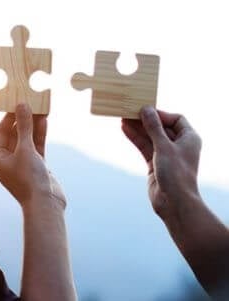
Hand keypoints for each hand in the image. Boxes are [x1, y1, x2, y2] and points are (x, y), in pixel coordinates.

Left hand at [0, 104, 64, 208]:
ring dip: (33, 125)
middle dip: (23, 119)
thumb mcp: (25, 149)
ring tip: (40, 108)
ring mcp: (23, 163)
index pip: (1, 132)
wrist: (46, 205)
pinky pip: (36, 146)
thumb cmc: (30, 179)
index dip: (9, 116)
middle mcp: (8, 160)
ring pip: (27, 139)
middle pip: (14, 134)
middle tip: (30, 102)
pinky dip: (40, 134)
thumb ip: (24, 127)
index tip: (16, 102)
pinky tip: (44, 121)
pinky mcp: (36, 165)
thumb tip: (22, 106)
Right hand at [122, 106, 201, 220]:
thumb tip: (146, 109)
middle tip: (129, 110)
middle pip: (160, 127)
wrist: (173, 202)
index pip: (175, 119)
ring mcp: (166, 154)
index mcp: (189, 138)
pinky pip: (144, 146)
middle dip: (145, 119)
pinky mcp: (155, 162)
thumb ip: (154, 127)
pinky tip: (124, 129)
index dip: (161, 113)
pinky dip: (135, 138)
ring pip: (150, 136)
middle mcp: (179, 145)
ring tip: (122, 117)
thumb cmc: (176, 174)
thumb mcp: (163, 146)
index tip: (145, 110)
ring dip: (138, 128)